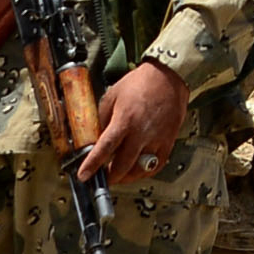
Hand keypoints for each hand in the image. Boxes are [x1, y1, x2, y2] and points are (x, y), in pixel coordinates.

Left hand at [78, 63, 185, 186]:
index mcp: (125, 120)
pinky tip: (138, 169)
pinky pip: (157, 165)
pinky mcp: (168, 141)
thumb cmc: (141, 83)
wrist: (168, 76)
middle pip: (123, 165)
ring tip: (120, 174)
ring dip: (127, 176)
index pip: (105, 148)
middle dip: (111, 176)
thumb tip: (96, 135)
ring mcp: (156, 138)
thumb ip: (103, 118)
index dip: (92, 165)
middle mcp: (141, 132)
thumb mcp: (112, 96)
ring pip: (140, 169)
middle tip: (103, 177)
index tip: (84, 175)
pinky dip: (145, 171)